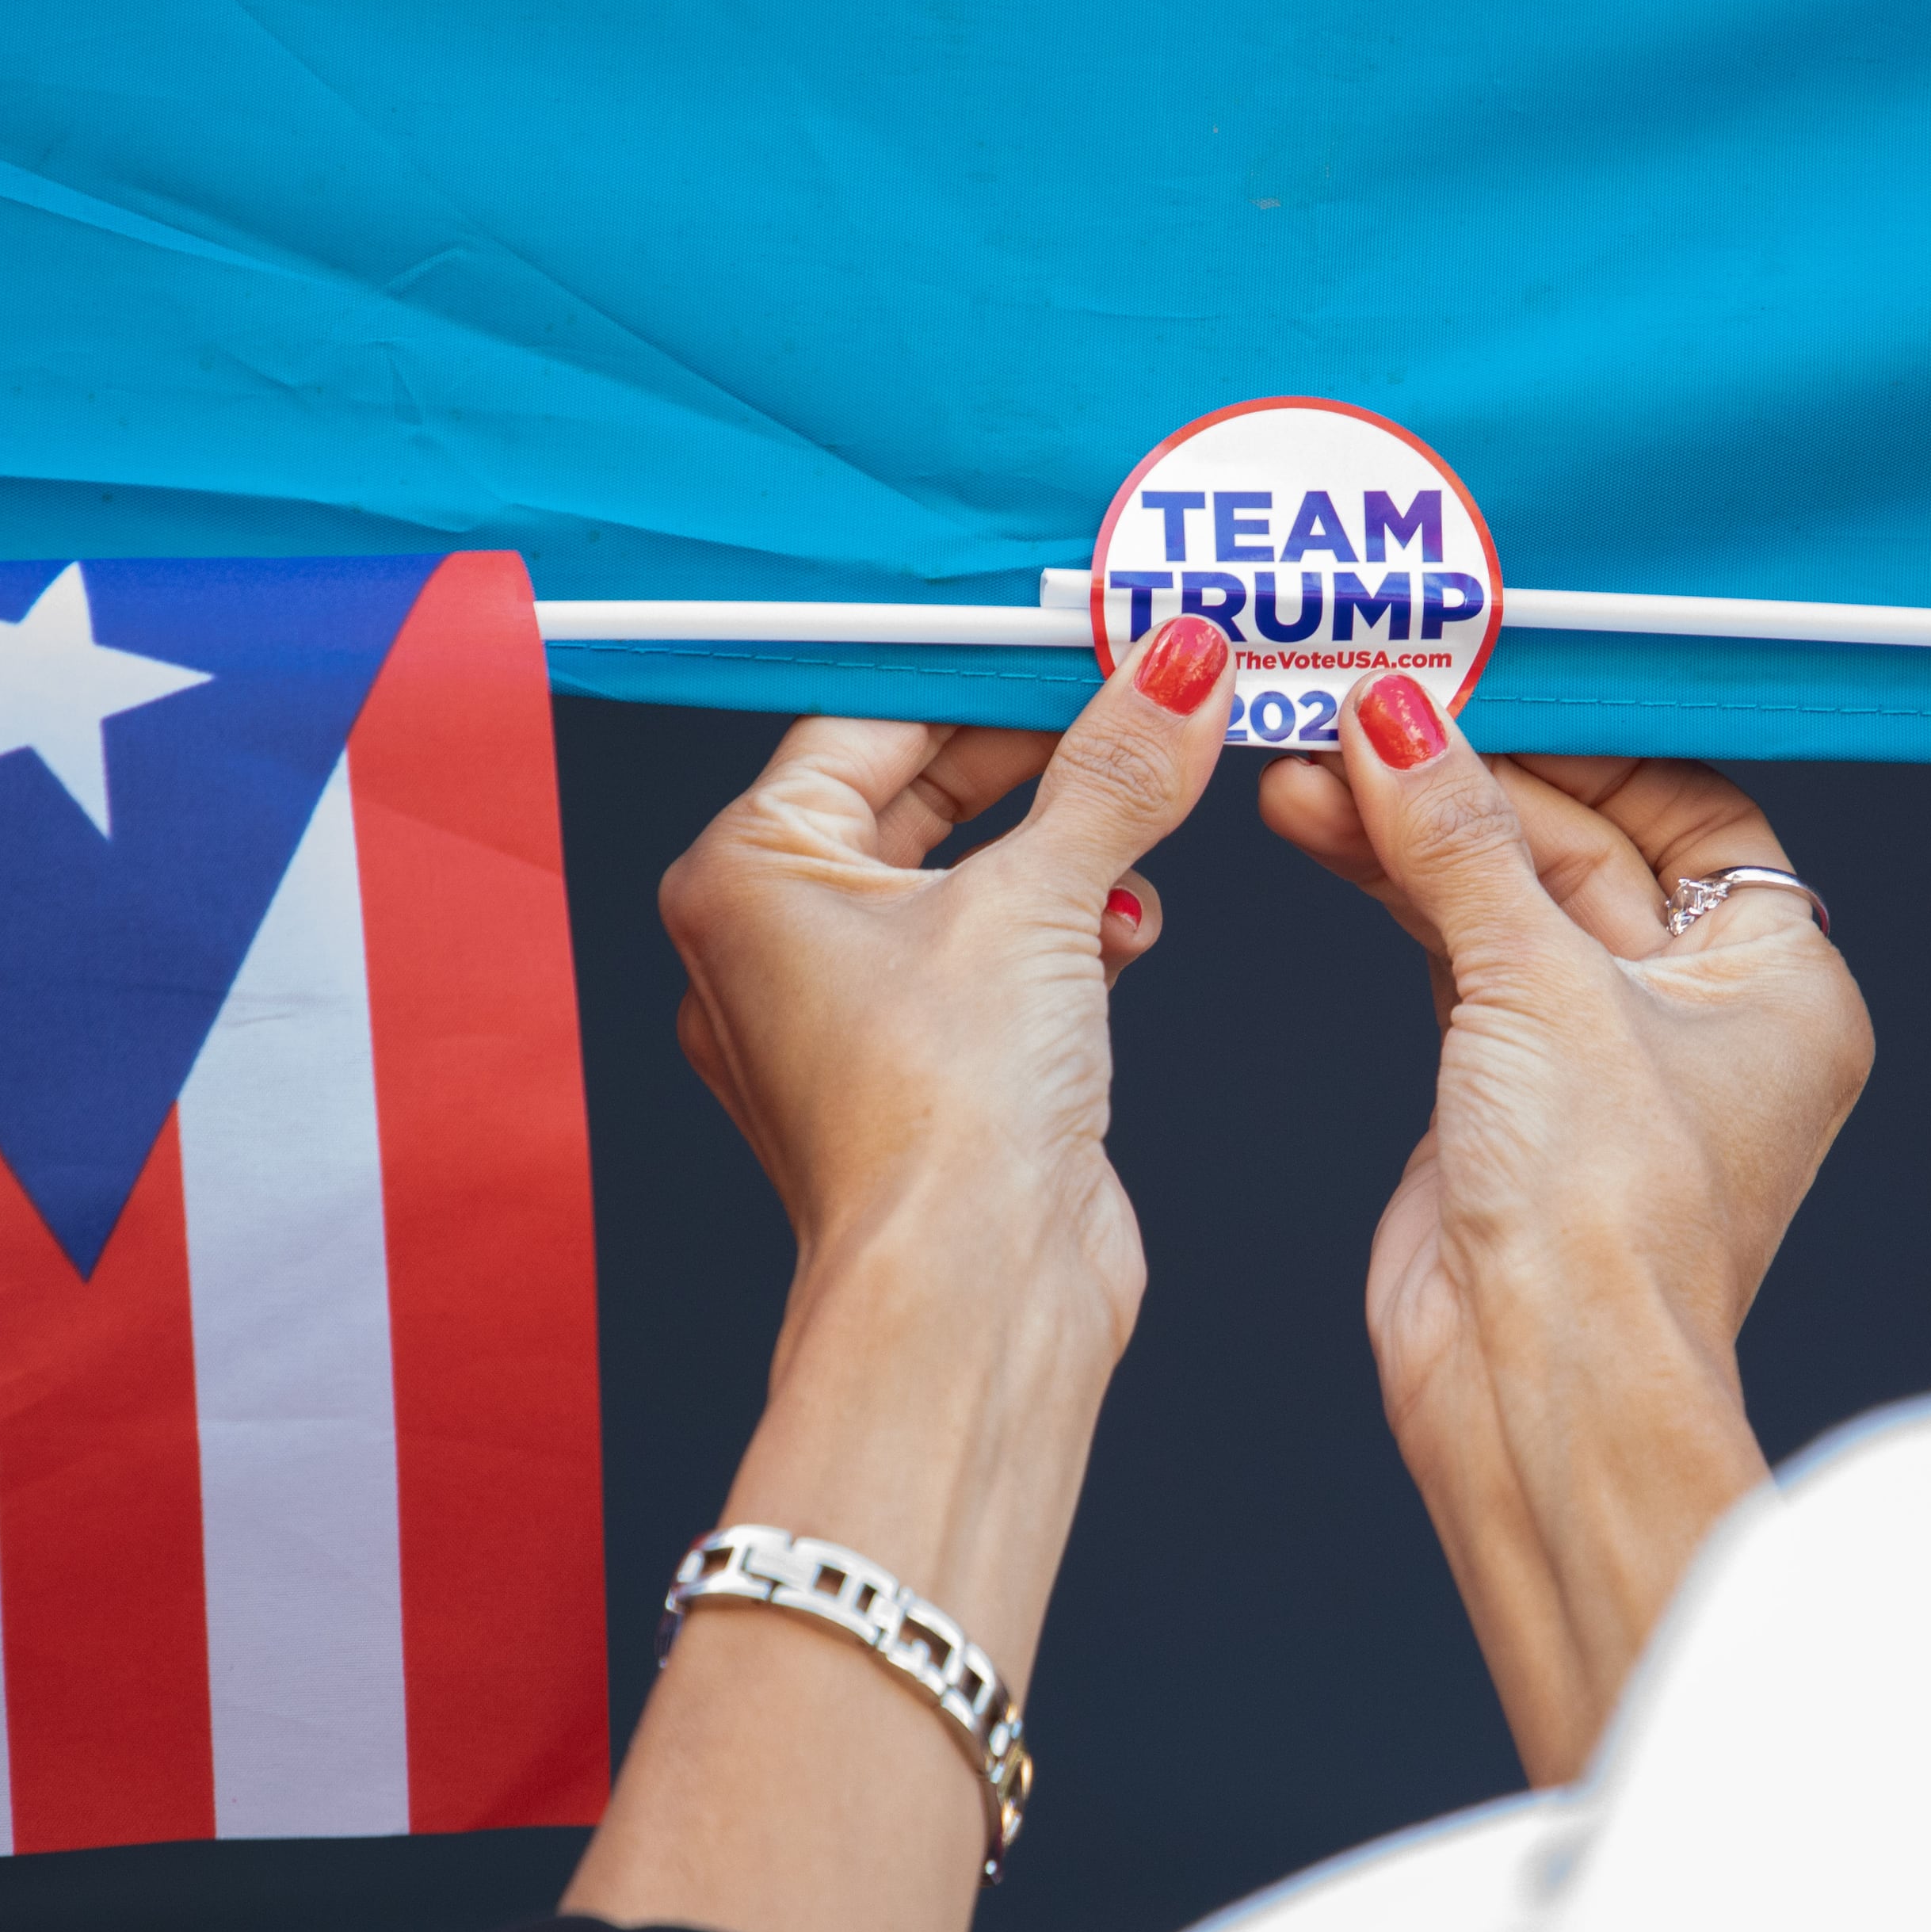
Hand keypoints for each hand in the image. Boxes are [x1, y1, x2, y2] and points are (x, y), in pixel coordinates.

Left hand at [565, 616, 1235, 1931]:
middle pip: (921, 790)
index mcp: (747, 874)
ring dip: (1069, 842)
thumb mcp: (1047, 900)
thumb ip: (1118, 769)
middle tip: (1148, 691)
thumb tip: (1183, 662)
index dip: (992, 670)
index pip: (872, 718)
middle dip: (1044, 751)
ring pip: (971, 875)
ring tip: (1155, 796)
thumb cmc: (943, 1122)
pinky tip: (1134, 920)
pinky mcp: (928, 1072)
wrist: (975, 1303)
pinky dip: (1070, 927)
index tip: (1092, 628)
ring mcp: (848, 1014)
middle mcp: (775, 940)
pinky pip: (998, 956)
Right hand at [1262, 675, 1871, 1780]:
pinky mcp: (1505, 1094)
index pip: (1690, 807)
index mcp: (1780, 980)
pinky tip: (1320, 826)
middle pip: (1580, 844)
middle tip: (1361, 707)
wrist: (1537, 1386)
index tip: (1481, 678)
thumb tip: (1398, 713)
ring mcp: (1599, 1057)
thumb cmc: (1606, 1216)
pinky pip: (1450, 957)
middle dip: (1463, 780)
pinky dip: (1390, 892)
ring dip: (1406, 830)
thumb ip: (1457, 836)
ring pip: (1501, 900)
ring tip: (1308, 763)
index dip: (1583, 740)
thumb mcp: (1534, 980)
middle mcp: (1700, 1014)